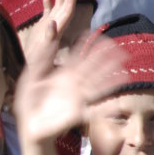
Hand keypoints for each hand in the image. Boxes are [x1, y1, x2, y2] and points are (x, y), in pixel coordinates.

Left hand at [14, 30, 123, 154]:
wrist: (28, 126)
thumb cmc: (29, 101)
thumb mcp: (31, 75)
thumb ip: (42, 54)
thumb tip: (50, 28)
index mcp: (63, 73)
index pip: (79, 56)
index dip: (90, 45)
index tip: (100, 34)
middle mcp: (73, 84)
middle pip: (93, 68)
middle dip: (107, 59)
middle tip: (122, 49)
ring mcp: (77, 99)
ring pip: (97, 86)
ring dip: (111, 80)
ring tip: (126, 73)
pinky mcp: (76, 114)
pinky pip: (92, 111)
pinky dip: (104, 109)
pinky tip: (114, 104)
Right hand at [21, 0, 78, 66]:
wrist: (33, 69)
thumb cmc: (39, 62)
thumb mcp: (44, 48)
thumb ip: (49, 35)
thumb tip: (52, 23)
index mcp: (59, 29)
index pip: (68, 12)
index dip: (71, 0)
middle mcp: (56, 26)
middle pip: (65, 6)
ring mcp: (50, 26)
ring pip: (57, 8)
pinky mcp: (42, 29)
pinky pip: (47, 14)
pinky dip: (48, 5)